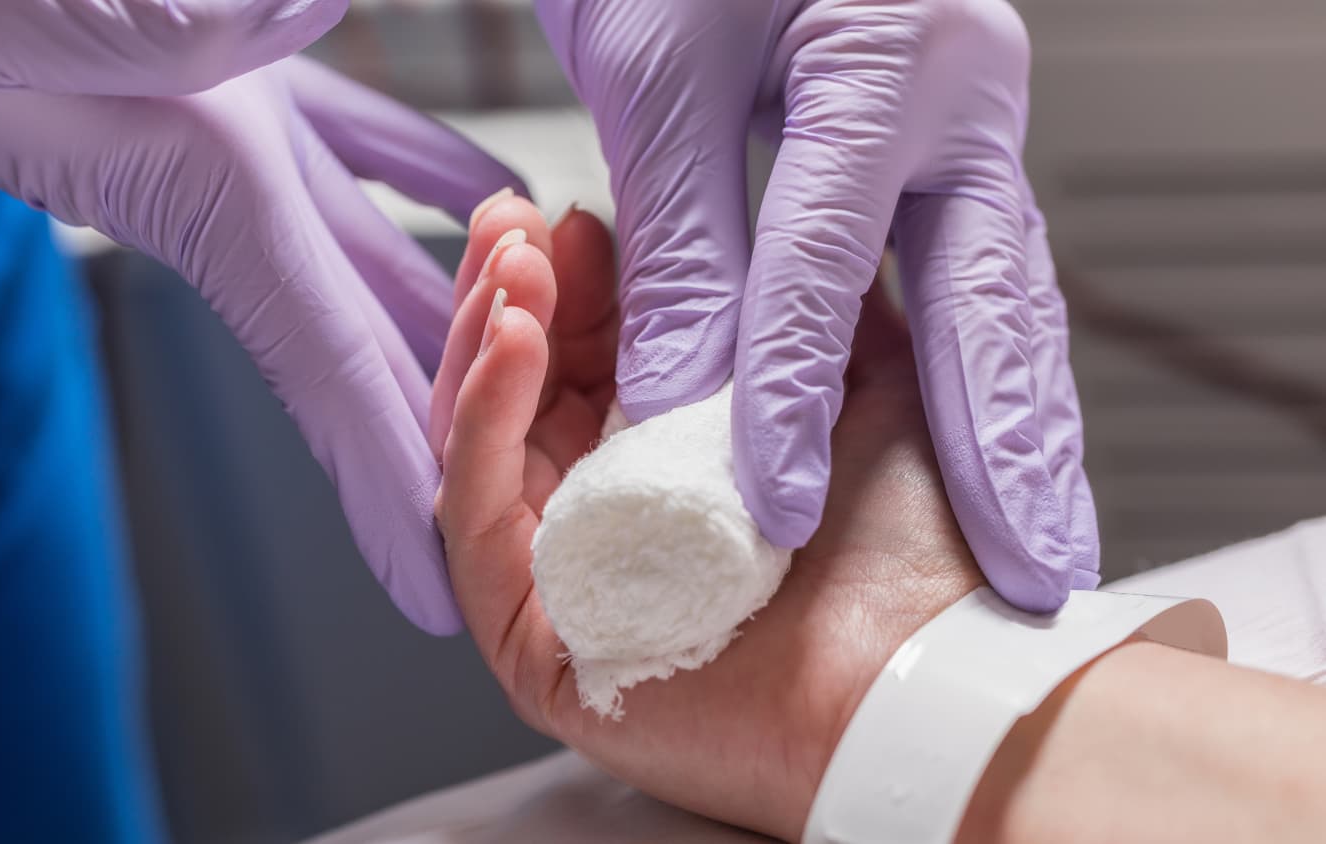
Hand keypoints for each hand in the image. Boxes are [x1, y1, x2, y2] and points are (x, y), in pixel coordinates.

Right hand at [0, 1, 525, 632]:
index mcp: (211, 191)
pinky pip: (358, 149)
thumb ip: (154, 29)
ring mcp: (238, 145)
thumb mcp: (46, 12)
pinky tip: (491, 192)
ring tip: (556, 345)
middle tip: (541, 483)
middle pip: (370, 338)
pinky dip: (430, 177)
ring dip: (463, 300)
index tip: (440, 592)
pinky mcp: (236, 86)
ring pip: (375, 252)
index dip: (387, 485)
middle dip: (453, 417)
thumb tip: (282, 23)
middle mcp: (234, 190)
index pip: (326, 369)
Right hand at [433, 195, 981, 840]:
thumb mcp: (861, 380)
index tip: (575, 214)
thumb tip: (777, 212)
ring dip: (485, 342)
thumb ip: (808, 299)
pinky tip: (510, 340)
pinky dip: (482, 423)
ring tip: (511, 264)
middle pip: (516, 396)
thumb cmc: (914, 552)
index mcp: (672, 465)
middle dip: (509, 294)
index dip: (570, 282)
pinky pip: (478, 524)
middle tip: (515, 219)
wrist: (936, 679)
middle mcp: (610, 519)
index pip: (584, 359)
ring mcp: (569, 580)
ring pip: (481, 448)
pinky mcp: (538, 646)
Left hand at [534, 0, 1097, 610]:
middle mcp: (957, 87)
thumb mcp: (657, 72)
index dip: (789, 390)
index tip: (773, 504)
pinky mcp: (944, 144)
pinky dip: (987, 370)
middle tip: (1026, 565)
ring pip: (1006, 292)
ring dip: (1022, 422)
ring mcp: (965, 116)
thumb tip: (685, 399)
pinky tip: (996, 447)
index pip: (824, 257)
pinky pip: (977, 274)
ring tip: (1039, 532)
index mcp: (888, 53)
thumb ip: (683, 240)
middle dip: (1006, 441)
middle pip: (990, 290)